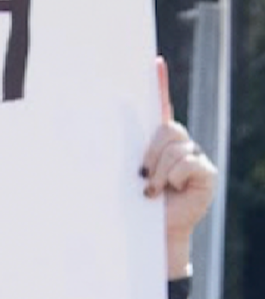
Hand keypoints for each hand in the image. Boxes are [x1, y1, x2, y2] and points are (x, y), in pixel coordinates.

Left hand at [142, 58, 217, 270]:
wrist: (152, 236)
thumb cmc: (135, 208)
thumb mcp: (127, 177)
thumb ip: (126, 156)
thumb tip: (93, 136)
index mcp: (158, 144)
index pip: (161, 107)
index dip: (159, 84)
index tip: (153, 62)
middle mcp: (179, 146)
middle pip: (166, 129)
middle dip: (150, 154)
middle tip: (142, 177)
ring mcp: (194, 158)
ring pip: (174, 147)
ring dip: (158, 171)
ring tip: (153, 190)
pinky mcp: (206, 173)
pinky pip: (187, 162)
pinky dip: (173, 178)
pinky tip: (172, 190)